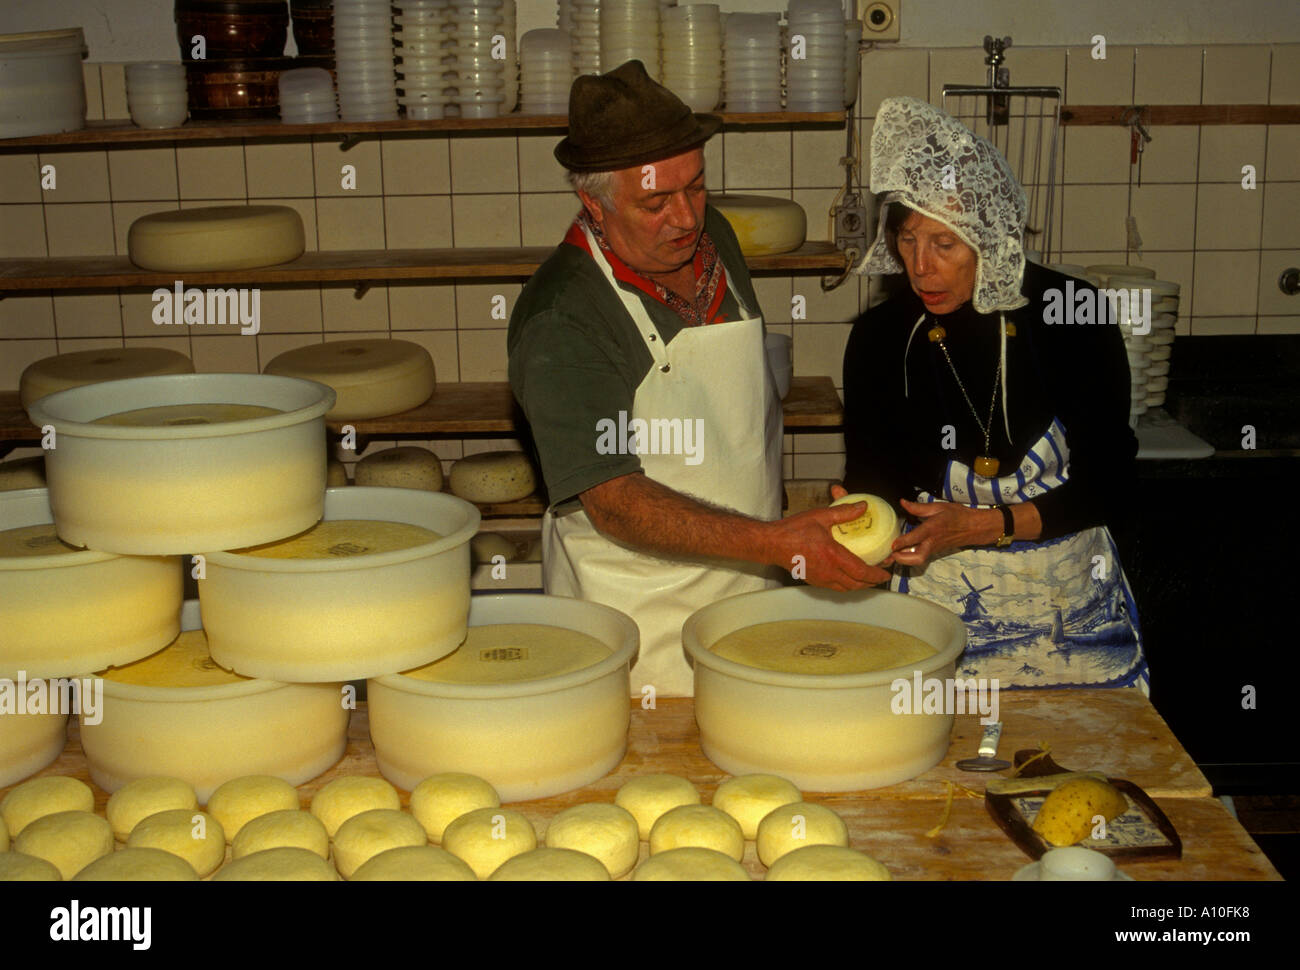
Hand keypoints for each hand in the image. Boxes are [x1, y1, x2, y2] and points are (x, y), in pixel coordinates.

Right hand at [766, 497, 891, 591]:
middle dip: (872, 581)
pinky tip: (848, 577)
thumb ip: (844, 512)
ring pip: (847, 588)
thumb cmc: (793, 530)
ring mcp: (821, 579)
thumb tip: (863, 506)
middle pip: (857, 584)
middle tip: (881, 574)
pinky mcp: (814, 581)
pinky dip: (847, 585)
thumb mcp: (821, 516)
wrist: (772, 544)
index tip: (886, 571)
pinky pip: (836, 587)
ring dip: (860, 585)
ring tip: (868, 577)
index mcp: (833, 556)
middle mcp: (829, 571)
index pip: (861, 571)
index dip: (877, 574)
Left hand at [890, 498, 1000, 566]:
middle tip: (889, 555)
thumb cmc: (958, 516)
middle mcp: (933, 541)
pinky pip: (920, 557)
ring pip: (918, 560)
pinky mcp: (934, 552)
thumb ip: (918, 507)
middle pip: (917, 557)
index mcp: (933, 528)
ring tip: (891, 555)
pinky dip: (908, 558)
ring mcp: (934, 549)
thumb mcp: (938, 507)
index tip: (892, 545)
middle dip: (901, 559)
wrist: (974, 527)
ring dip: (903, 560)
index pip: (916, 537)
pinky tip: (899, 553)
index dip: (903, 542)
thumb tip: (903, 502)